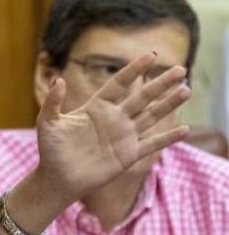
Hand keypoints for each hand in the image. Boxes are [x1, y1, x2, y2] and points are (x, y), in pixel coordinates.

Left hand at [34, 52, 190, 205]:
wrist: (57, 178)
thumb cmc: (50, 149)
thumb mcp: (47, 122)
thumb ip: (52, 101)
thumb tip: (59, 80)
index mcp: (96, 107)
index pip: (120, 83)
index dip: (134, 70)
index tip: (150, 56)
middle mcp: (114, 118)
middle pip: (142, 97)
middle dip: (160, 83)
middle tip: (180, 69)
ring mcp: (124, 136)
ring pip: (151, 116)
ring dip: (169, 104)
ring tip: (186, 90)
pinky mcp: (128, 155)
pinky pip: (152, 144)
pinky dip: (168, 138)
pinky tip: (185, 129)